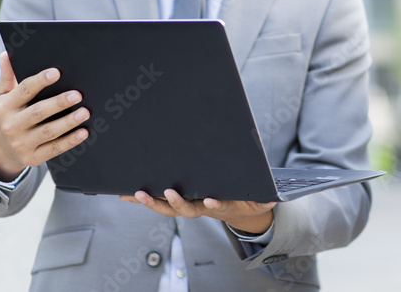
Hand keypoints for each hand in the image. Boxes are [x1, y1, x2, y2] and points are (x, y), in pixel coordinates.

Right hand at [0, 52, 90, 180]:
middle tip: (78, 94)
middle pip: (38, 112)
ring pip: (48, 132)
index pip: (24, 90)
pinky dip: (70, 141)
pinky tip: (84, 132)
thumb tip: (6, 54)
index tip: (57, 72)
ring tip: (85, 112)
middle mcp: (11, 125)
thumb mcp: (3, 95)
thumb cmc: (9, 112)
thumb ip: (8, 76)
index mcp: (4, 106)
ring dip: (68, 122)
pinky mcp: (32, 157)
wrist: (0, 147)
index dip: (40, 81)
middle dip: (59, 103)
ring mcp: (21, 143)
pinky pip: (54, 149)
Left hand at [121, 190, 275, 233]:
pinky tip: (128, 192)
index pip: (217, 206)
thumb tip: (272, 197)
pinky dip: (144, 197)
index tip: (209, 201)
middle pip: (185, 208)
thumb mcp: (260, 199)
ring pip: (167, 206)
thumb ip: (265, 198)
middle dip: (174, 201)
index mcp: (221, 204)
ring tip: (137, 193)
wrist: (240, 208)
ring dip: (151, 201)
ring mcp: (188, 204)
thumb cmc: (248, 198)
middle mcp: (201, 207)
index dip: (214, 205)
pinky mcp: (178, 199)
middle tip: (167, 192)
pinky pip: (158, 199)